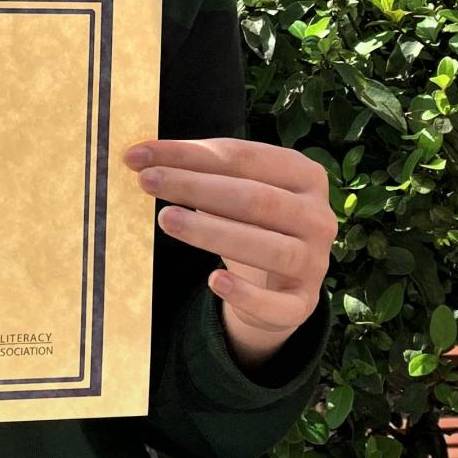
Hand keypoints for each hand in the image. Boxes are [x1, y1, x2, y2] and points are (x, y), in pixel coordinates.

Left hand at [124, 138, 334, 372]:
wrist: (281, 284)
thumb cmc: (252, 223)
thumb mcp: (233, 191)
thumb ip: (198, 170)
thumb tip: (140, 155)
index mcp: (304, 175)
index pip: (243, 157)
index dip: (190, 154)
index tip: (139, 157)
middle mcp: (318, 216)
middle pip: (255, 199)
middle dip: (197, 188)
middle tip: (148, 182)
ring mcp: (315, 262)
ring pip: (268, 248)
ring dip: (214, 232)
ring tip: (166, 219)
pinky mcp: (303, 303)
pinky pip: (277, 304)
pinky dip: (246, 294)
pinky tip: (213, 281)